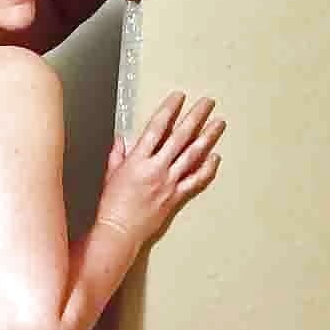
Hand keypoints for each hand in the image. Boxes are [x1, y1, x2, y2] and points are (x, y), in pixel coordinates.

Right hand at [97, 92, 224, 248]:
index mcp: (138, 160)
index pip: (157, 127)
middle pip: (180, 136)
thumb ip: (117, 156)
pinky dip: (207, 168)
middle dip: (195, 117)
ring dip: (208, 137)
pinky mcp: (176, 197)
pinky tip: (215, 158)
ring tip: (218, 124)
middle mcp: (156, 168)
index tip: (178, 97)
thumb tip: (121, 141)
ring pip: (193, 155)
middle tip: (208, 103)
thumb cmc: (111, 207)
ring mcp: (169, 182)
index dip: (169, 109)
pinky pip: (196, 180)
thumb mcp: (110, 175)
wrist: (119, 231)